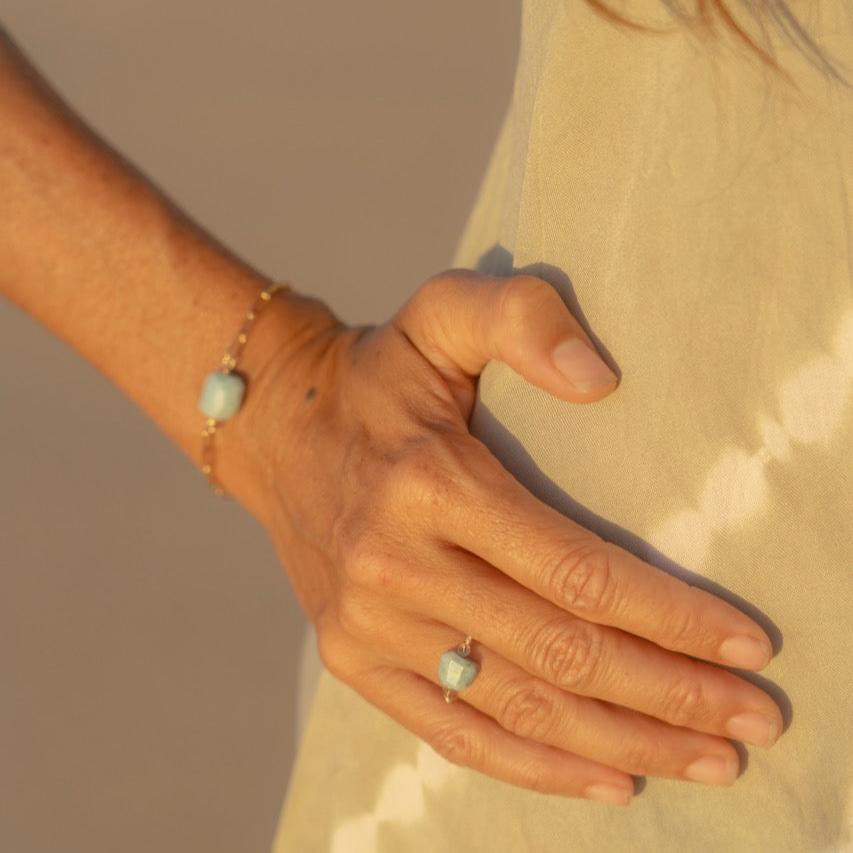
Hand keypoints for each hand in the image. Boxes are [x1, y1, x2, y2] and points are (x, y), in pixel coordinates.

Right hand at [248, 269, 781, 804]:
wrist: (278, 428)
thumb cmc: (378, 376)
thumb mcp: (440, 315)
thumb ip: (520, 318)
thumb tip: (602, 382)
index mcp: (429, 483)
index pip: (575, 571)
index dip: (669, 615)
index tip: (745, 645)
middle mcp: (394, 565)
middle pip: (557, 651)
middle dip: (667, 693)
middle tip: (749, 719)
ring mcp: (368, 624)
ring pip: (516, 705)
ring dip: (619, 741)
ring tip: (702, 759)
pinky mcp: (352, 658)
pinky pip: (452, 730)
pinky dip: (535, 766)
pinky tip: (605, 779)